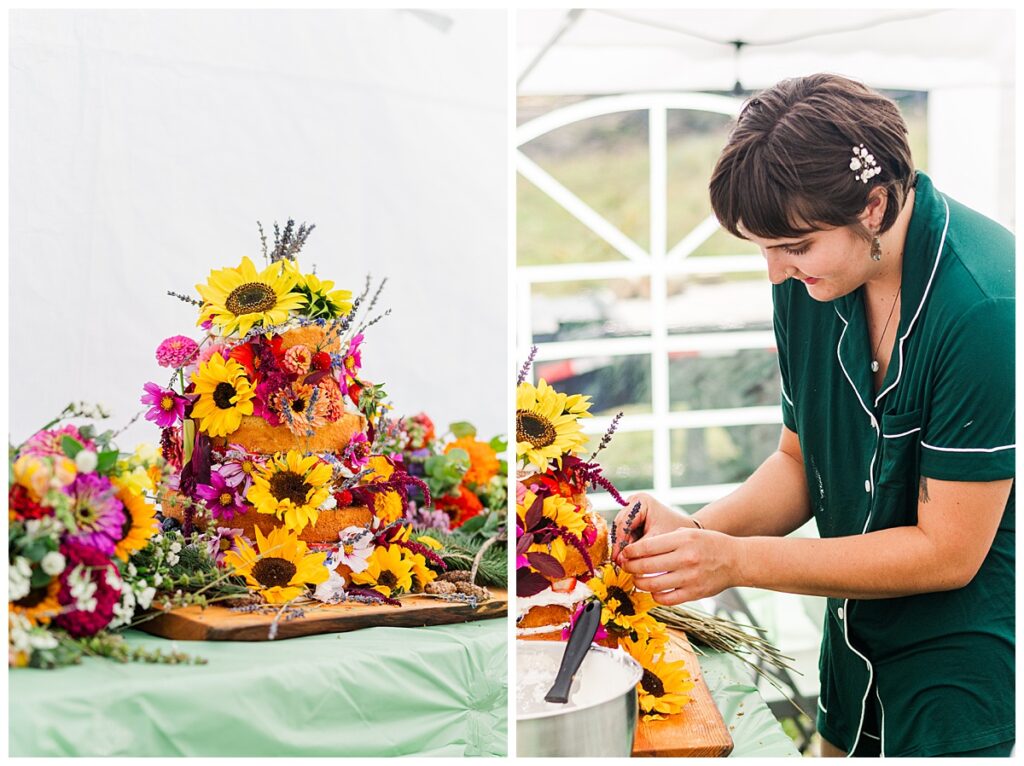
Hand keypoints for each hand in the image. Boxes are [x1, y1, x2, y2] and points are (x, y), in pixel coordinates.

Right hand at [611, 493, 697, 564]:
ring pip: (620, 531)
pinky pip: (625, 533)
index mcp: (640, 501)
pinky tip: (628, 558)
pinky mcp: (632, 519)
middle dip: (620, 545)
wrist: (685, 530)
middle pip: (620, 526)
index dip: (619, 541)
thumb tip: (620, 560)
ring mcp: (631, 509)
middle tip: (619, 563)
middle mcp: (633, 502)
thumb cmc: (674, 531)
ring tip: (623, 563)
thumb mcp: (657, 539)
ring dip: (622, 546)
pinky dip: (627, 545)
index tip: (617, 558)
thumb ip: (640, 548)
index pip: (624, 522)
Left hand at [618, 527, 740, 605]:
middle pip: (645, 566)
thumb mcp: (688, 533)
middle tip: (626, 567)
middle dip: (630, 567)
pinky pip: (665, 599)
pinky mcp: (693, 593)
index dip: (630, 552)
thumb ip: (664, 540)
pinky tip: (653, 590)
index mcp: (682, 540)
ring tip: (637, 579)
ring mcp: (690, 578)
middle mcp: (685, 559)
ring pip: (652, 584)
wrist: (736, 560)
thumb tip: (637, 550)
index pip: (646, 547)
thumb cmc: (709, 544)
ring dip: (639, 583)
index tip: (624, 554)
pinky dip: (654, 596)